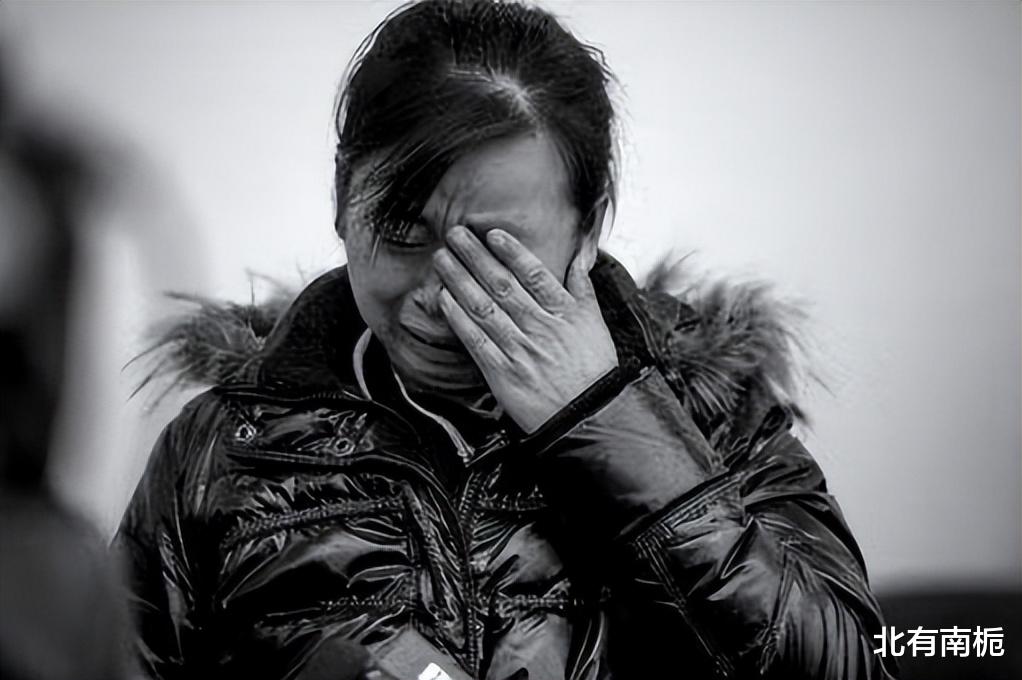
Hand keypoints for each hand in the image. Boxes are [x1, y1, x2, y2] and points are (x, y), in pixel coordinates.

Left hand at [434, 225, 618, 433]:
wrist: (588, 417)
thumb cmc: (593, 370)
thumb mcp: (595, 323)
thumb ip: (583, 285)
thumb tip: (581, 253)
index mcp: (564, 312)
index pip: (534, 274)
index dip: (511, 252)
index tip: (492, 234)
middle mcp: (540, 327)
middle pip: (502, 284)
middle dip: (475, 257)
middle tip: (455, 234)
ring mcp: (520, 349)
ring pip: (484, 307)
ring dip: (460, 280)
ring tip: (443, 259)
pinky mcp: (502, 373)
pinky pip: (476, 340)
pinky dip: (458, 318)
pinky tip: (444, 299)